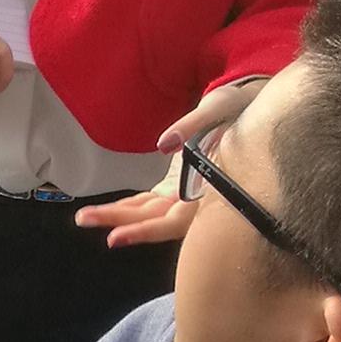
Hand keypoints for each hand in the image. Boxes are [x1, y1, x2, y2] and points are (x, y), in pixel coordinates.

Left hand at [76, 76, 266, 250]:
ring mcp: (191, 193)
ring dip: (121, 216)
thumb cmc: (242, 106)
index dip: (146, 231)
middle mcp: (201, 198)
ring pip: (153, 213)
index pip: (175, 221)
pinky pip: (156, 202)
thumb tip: (166, 144)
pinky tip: (111, 209)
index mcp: (213, 186)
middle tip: (83, 218)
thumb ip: (193, 125)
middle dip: (120, 221)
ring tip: (85, 217)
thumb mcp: (219, 108)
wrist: (257, 103)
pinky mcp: (184, 184)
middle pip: (157, 220)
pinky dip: (133, 205)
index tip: (114, 238)